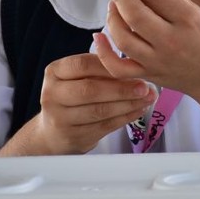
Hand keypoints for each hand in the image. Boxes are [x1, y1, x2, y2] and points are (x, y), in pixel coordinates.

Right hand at [28, 53, 156, 154]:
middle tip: (145, 86)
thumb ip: (98, 68)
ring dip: (128, 104)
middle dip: (122, 88)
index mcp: (54, 72)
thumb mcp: (76, 77)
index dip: (109, 66)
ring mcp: (60, 118)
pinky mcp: (74, 136)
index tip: (132, 68)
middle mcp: (52, 95)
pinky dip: (125, 117)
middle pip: (91, 90)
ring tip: (147, 98)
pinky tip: (138, 110)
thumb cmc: (72, 97)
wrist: (53, 132)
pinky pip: (105, 126)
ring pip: (100, 110)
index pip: (83, 65)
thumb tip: (131, 62)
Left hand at [94, 0, 199, 116]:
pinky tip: (100, 36)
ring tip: (114, 7)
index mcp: (185, 18)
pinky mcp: (148, 75)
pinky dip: (103, 52)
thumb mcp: (190, 8)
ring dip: (112, 17)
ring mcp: (158, 61)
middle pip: (134, 14)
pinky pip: (117, 68)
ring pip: (122, 38)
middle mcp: (171, 40)